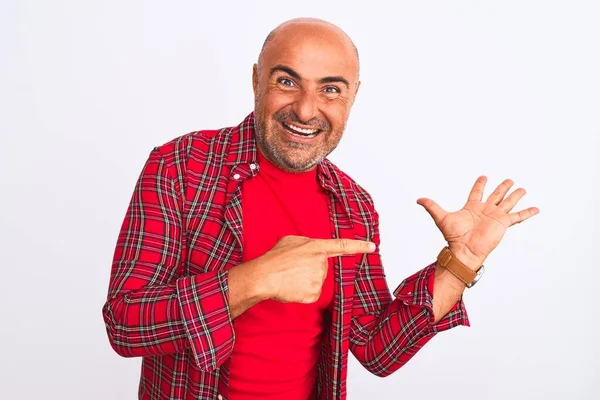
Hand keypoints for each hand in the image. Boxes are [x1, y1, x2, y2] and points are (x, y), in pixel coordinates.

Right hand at [254, 235, 375, 302]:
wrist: (263, 276)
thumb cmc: (274, 258)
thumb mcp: (290, 241)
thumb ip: (306, 243)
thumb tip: (312, 250)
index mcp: (316, 247)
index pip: (342, 245)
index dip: (359, 246)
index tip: (373, 247)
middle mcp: (321, 262)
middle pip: (322, 268)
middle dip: (310, 270)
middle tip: (293, 270)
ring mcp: (319, 278)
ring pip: (317, 282)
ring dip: (305, 282)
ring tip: (290, 278)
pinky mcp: (314, 293)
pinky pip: (312, 294)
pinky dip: (303, 293)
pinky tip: (292, 288)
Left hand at [416, 176, 538, 269]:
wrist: (465, 250)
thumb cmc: (454, 236)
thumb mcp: (441, 217)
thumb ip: (432, 207)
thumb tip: (418, 199)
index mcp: (472, 207)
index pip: (477, 192)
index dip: (480, 184)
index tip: (483, 176)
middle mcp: (485, 210)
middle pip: (496, 195)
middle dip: (502, 187)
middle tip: (509, 179)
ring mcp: (495, 216)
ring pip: (508, 202)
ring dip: (515, 195)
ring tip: (522, 188)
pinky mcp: (503, 223)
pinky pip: (518, 216)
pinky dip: (527, 212)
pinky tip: (536, 208)